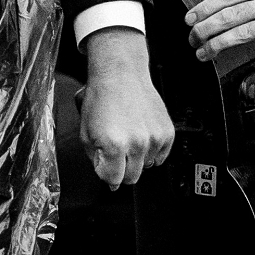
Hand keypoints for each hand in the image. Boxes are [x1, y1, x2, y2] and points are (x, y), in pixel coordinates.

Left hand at [78, 28, 173, 188]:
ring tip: (127, 136)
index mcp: (114, 145)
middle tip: (115, 152)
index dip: (106, 175)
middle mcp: (137, 143)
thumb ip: (96, 160)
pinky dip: (151, 151)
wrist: (120, 75)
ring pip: (146, 166)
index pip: (113, 180)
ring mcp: (155, 139)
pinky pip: (161, 156)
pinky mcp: (167, 133)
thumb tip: (108, 178)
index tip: (105, 167)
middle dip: (121, 169)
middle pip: (131, 178)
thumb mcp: (86, 133)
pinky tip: (140, 135)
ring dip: (136, 158)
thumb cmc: (101, 99)